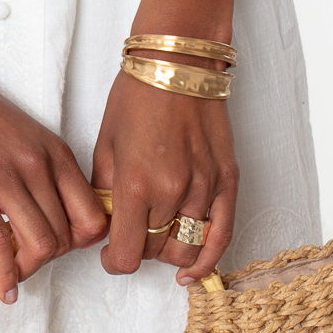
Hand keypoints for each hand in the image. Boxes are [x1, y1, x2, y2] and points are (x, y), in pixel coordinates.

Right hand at [0, 53, 109, 302]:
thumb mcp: (27, 137)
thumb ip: (45, 174)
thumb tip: (55, 220)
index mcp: (56, 153)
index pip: (93, 218)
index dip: (80, 242)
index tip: (60, 246)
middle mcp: (38, 166)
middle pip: (67, 238)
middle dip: (50, 258)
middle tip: (28, 258)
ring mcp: (5, 176)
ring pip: (41, 245)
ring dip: (29, 268)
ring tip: (14, 269)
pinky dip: (5, 277)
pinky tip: (3, 289)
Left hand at [90, 65, 238, 283]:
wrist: (177, 63)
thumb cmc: (136, 97)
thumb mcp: (105, 145)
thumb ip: (105, 192)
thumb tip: (107, 225)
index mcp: (137, 184)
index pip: (127, 254)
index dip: (114, 262)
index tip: (109, 255)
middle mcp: (173, 191)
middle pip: (155, 251)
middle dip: (138, 248)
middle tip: (130, 233)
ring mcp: (205, 187)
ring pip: (188, 248)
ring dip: (168, 251)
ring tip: (157, 239)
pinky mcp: (227, 180)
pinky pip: (222, 233)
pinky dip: (209, 257)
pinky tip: (194, 268)